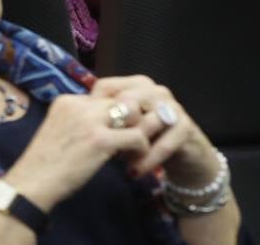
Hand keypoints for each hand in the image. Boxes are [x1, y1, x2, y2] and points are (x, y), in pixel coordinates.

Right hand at [3, 92, 151, 209]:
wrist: (33, 180)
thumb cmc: (45, 162)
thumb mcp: (60, 129)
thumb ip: (80, 120)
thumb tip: (107, 123)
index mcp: (67, 100)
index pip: (104, 95)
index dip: (115, 114)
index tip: (117, 131)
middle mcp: (78, 104)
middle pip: (121, 100)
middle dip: (131, 119)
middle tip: (130, 140)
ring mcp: (89, 121)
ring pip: (133, 113)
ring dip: (139, 129)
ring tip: (134, 147)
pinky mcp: (100, 140)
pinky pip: (137, 136)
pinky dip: (142, 148)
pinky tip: (134, 159)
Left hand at [89, 76, 219, 184]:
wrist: (184, 156)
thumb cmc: (144, 139)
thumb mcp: (121, 128)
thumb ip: (104, 120)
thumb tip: (73, 121)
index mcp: (134, 85)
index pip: (105, 86)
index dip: (93, 108)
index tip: (86, 129)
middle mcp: (153, 90)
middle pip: (126, 100)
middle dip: (114, 125)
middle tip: (103, 145)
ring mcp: (171, 106)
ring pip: (145, 120)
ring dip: (130, 144)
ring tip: (117, 161)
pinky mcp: (185, 127)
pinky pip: (163, 143)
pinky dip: (147, 160)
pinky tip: (134, 173)